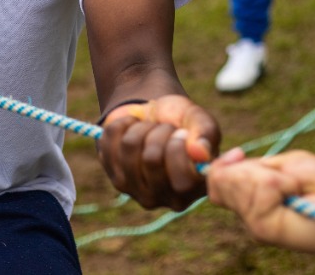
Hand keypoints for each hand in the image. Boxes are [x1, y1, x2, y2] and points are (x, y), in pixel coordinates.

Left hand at [96, 95, 219, 209]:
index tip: (181, 132)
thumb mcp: (198, 119)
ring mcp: (138, 192)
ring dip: (140, 127)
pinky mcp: (115, 178)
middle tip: (165, 128)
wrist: (155, 115)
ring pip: (129, 147)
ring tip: (149, 128)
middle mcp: (167, 199)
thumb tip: (200, 153)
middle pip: (152, 159)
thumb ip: (206, 133)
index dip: (177, 147)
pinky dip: (122, 125)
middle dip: (158, 131)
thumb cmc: (182, 121)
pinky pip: (108, 142)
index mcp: (195, 189)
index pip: (181, 181)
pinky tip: (132, 129)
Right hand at [206, 149, 314, 254]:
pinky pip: (254, 192)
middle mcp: (250, 213)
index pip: (217, 179)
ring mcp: (256, 223)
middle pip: (219, 182)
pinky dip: (273, 184)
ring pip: (232, 186)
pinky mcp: (266, 230)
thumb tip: (220, 168)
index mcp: (254, 196)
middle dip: (246, 169)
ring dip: (263, 176)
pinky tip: (292, 192)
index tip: (240, 154)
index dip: (224, 163)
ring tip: (291, 186)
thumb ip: (253, 168)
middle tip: (282, 177)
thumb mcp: (286, 165)